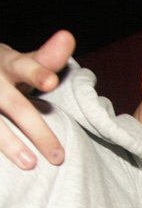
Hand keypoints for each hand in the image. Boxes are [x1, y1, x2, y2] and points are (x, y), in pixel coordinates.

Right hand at [0, 30, 74, 168]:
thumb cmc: (1, 71)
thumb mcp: (19, 61)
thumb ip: (46, 59)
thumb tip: (68, 37)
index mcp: (7, 63)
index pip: (24, 66)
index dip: (37, 73)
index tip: (51, 81)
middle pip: (14, 105)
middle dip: (37, 131)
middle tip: (58, 156)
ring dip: (10, 144)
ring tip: (30, 164)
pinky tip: (3, 171)